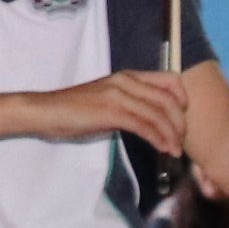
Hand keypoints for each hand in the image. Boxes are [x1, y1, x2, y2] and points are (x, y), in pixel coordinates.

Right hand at [31, 68, 189, 152]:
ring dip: (172, 135)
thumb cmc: (75, 110)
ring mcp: (118, 95)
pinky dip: (158, 138)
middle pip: (169, 99)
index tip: (183, 118)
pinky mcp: (110, 112)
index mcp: (128, 76)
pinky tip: (162, 148)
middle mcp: (126, 81)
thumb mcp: (109, 101)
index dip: (183, 99)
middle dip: (180, 123)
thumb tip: (153, 121)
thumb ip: (131, 105)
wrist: (45, 112)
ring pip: (159, 114)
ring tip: (174, 151)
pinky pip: (144, 125)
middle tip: (180, 142)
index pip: (170, 80)